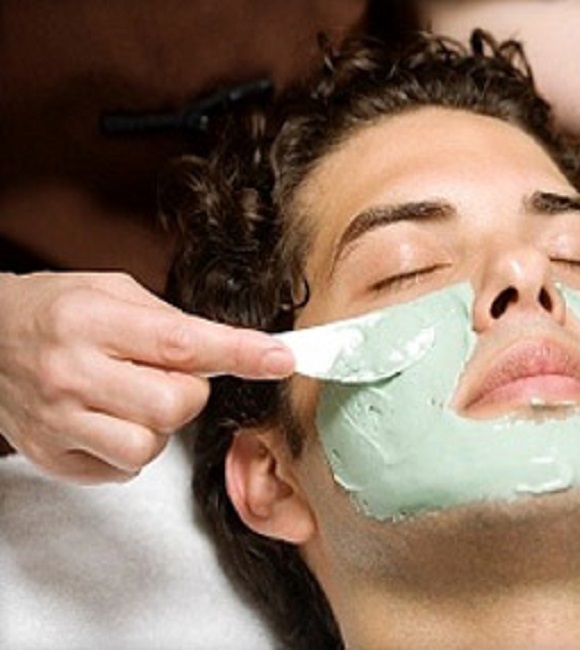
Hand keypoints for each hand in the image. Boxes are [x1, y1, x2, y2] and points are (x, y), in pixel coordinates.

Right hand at [0, 271, 294, 483]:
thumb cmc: (53, 310)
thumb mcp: (111, 291)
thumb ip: (171, 322)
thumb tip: (233, 350)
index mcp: (91, 321)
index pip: (183, 344)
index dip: (240, 353)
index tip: (282, 358)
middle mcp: (71, 373)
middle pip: (175, 405)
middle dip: (188, 391)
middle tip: (164, 374)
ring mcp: (58, 421)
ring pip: (151, 445)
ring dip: (158, 424)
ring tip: (132, 398)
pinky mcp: (52, 457)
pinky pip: (124, 469)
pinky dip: (131, 447)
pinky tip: (109, 418)